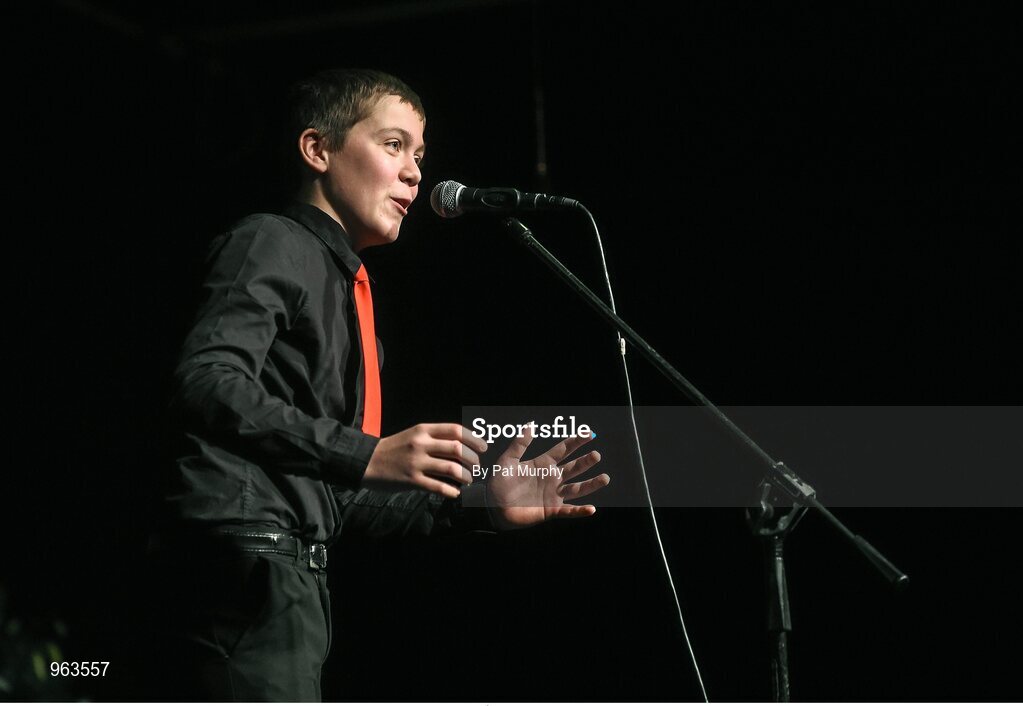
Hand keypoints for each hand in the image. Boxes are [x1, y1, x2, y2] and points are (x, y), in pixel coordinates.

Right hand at [363, 423, 487, 498]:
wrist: (367, 461)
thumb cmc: (393, 448)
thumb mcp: (413, 435)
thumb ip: (434, 437)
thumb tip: (461, 445)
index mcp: (423, 430)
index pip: (455, 430)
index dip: (473, 439)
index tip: (483, 448)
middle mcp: (421, 444)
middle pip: (457, 449)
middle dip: (472, 460)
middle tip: (476, 467)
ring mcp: (416, 462)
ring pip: (452, 469)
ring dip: (465, 476)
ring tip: (468, 480)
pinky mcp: (412, 480)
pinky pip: (438, 487)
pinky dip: (451, 491)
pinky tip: (455, 493)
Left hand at [487, 425, 609, 529]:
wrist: (493, 508)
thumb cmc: (499, 483)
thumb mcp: (507, 461)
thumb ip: (519, 444)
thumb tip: (530, 424)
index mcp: (542, 464)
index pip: (563, 450)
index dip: (576, 441)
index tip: (589, 433)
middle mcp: (552, 478)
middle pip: (574, 468)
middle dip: (586, 462)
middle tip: (596, 455)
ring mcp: (553, 495)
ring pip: (577, 488)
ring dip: (591, 484)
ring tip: (605, 478)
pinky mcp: (551, 511)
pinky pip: (569, 511)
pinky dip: (580, 511)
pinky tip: (591, 509)